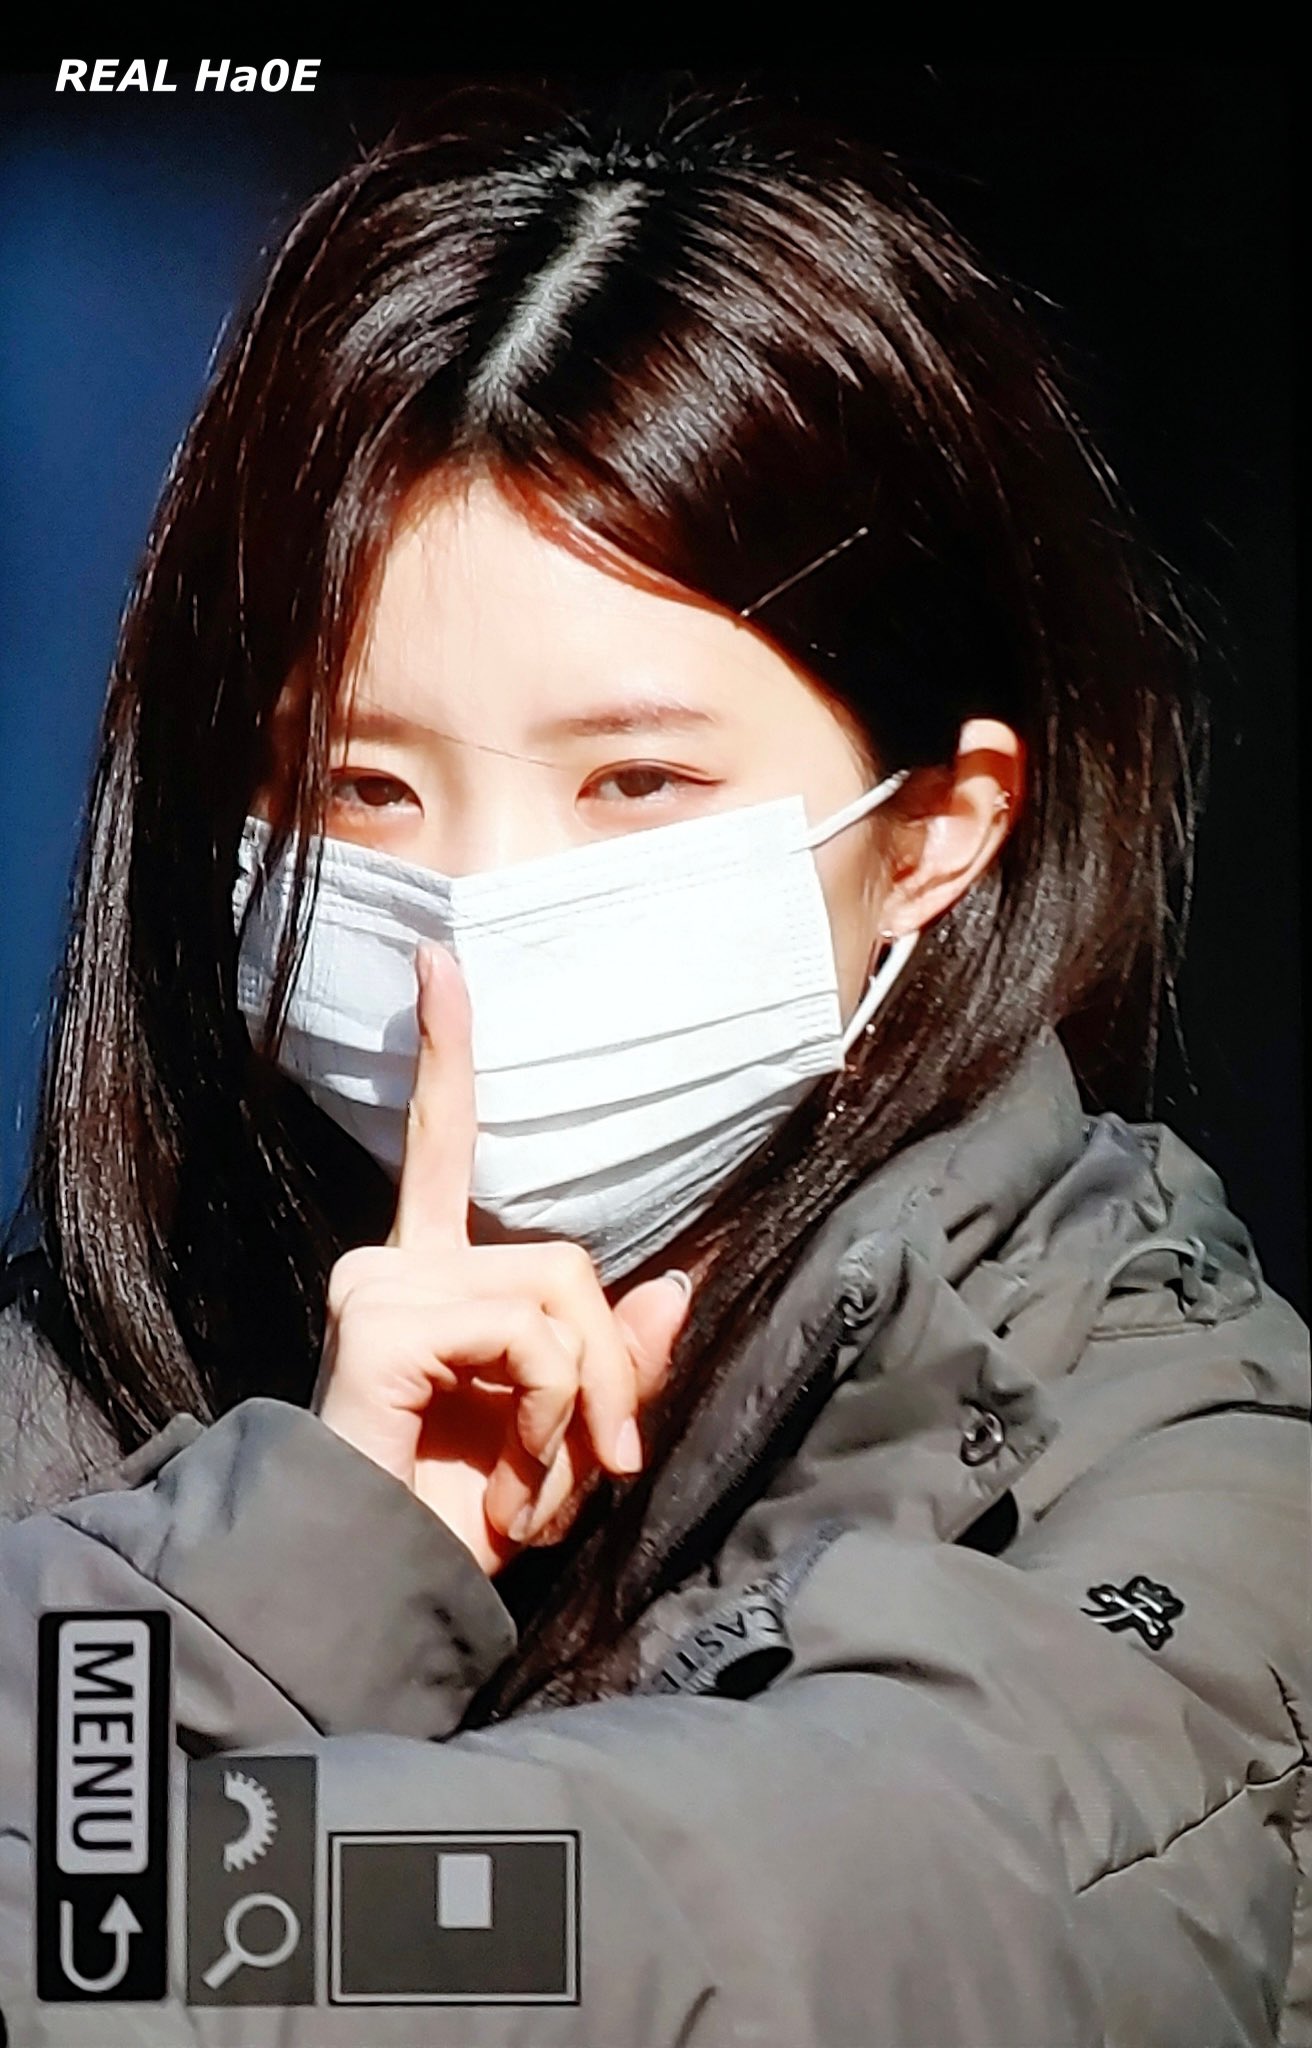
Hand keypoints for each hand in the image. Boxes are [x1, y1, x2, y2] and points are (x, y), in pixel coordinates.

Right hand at [311, 939, 693, 1575]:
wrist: (379, 1586)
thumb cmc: (463, 1517)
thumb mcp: (565, 1436)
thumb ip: (615, 1361)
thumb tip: (673, 1287)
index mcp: (432, 1274)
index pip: (442, 1144)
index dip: (446, 1053)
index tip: (444, 961)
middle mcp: (394, 1262)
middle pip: (566, 1260)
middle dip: (608, 1366)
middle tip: (602, 1463)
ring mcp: (382, 1283)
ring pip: (558, 1294)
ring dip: (580, 1402)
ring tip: (543, 1484)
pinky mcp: (385, 1317)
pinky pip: (529, 1335)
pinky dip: (550, 1412)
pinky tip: (513, 1481)